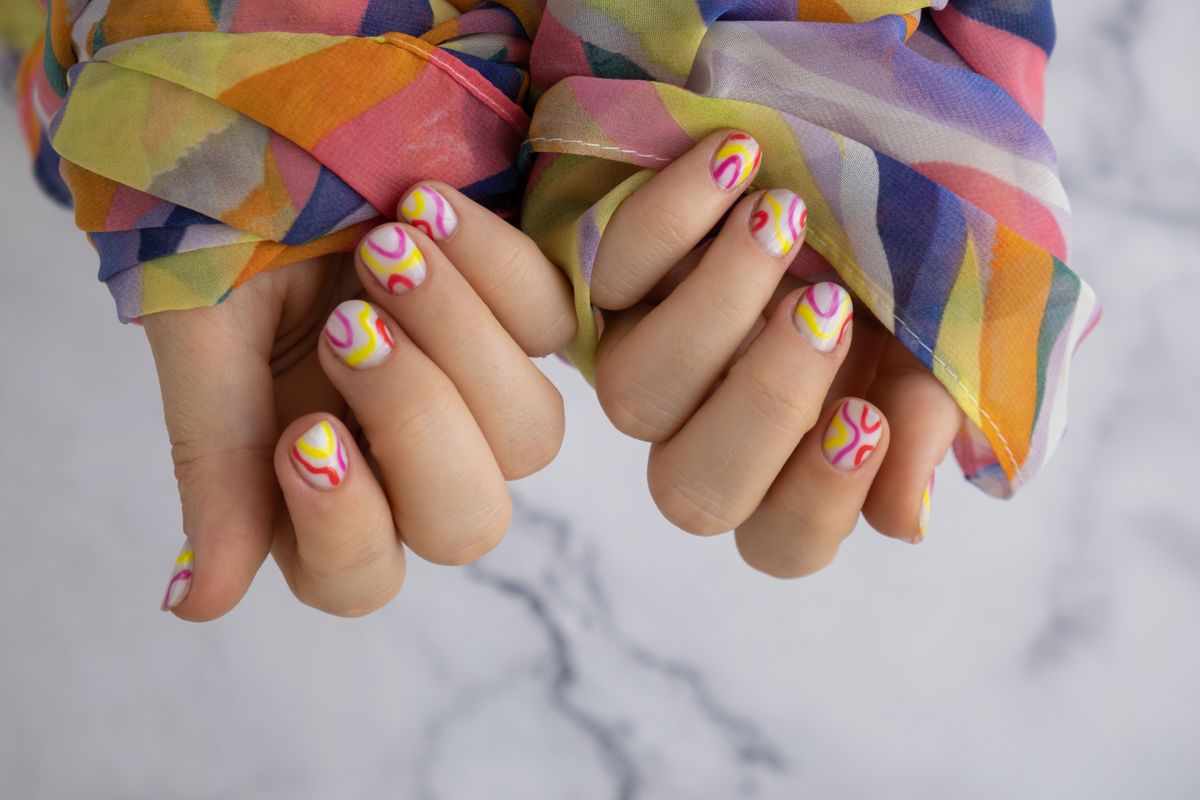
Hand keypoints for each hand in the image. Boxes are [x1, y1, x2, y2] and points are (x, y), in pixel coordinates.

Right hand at [149, 183, 575, 617]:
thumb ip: (212, 466)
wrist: (271, 119)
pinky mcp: (526, 321)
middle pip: (468, 526)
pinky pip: (552, 326)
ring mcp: (475, 392)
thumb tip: (197, 605)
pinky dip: (491, 263)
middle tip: (354, 324)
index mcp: (316, 483)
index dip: (343, 522)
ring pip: (532, 437)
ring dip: (457, 335)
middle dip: (417, 422)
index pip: (356, 578)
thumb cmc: (220, 236)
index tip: (304, 430)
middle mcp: (405, 456)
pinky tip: (424, 204)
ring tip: (387, 244)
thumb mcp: (205, 338)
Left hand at [591, 131, 960, 576]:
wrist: (892, 144)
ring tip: (787, 220)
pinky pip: (608, 272)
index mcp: (799, 466)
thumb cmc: (928, 258)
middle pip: (690, 491)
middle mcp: (711, 431)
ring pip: (635, 393)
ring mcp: (656, 360)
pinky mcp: (615, 281)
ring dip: (715, 310)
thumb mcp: (950, 335)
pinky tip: (740, 161)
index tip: (865, 415)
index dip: (816, 501)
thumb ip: (928, 425)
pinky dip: (671, 218)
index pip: (782, 542)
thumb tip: (902, 522)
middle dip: (764, 404)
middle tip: (831, 307)